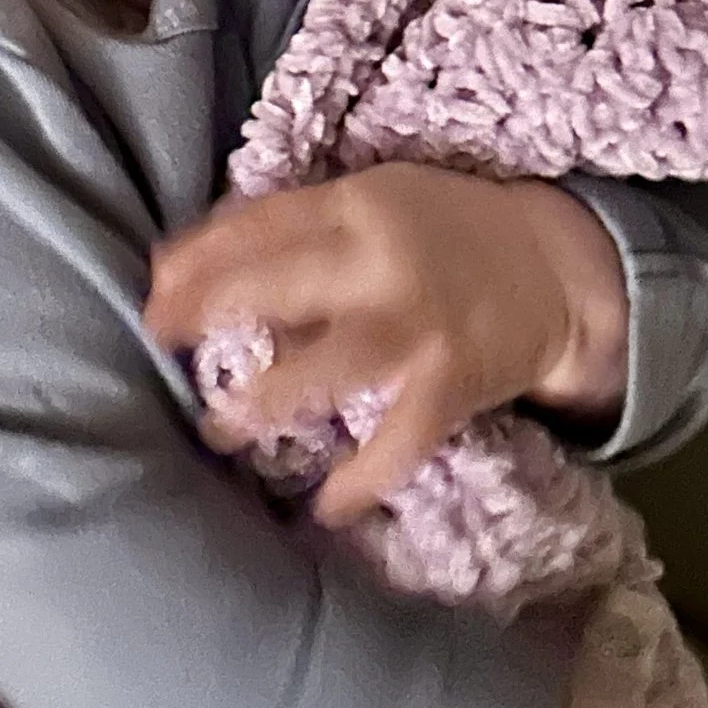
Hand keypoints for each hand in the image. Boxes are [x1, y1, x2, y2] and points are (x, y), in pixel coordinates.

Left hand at [143, 164, 630, 522]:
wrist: (556, 267)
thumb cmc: (445, 231)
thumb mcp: (375, 200)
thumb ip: (297, 226)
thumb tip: (190, 259)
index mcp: (359, 206)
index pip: (262, 224)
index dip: (200, 255)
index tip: (151, 286)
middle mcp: (383, 262)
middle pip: (282, 282)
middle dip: (211, 308)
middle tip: (156, 336)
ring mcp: (419, 327)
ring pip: (331, 365)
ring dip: (269, 397)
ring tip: (220, 428)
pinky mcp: (453, 384)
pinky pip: (401, 439)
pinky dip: (364, 478)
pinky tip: (325, 507)